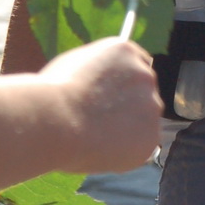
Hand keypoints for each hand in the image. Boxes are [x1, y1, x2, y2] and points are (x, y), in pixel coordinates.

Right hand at [38, 37, 163, 172]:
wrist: (55, 118)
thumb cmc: (53, 94)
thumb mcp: (76, 65)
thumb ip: (97, 72)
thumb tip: (98, 85)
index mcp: (126, 51)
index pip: (136, 65)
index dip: (122, 85)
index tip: (112, 100)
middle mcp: (145, 74)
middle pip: (142, 94)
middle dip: (126, 109)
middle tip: (99, 124)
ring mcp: (151, 104)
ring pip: (141, 123)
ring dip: (125, 131)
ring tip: (93, 139)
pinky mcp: (151, 136)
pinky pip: (139, 147)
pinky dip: (124, 153)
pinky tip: (100, 151)